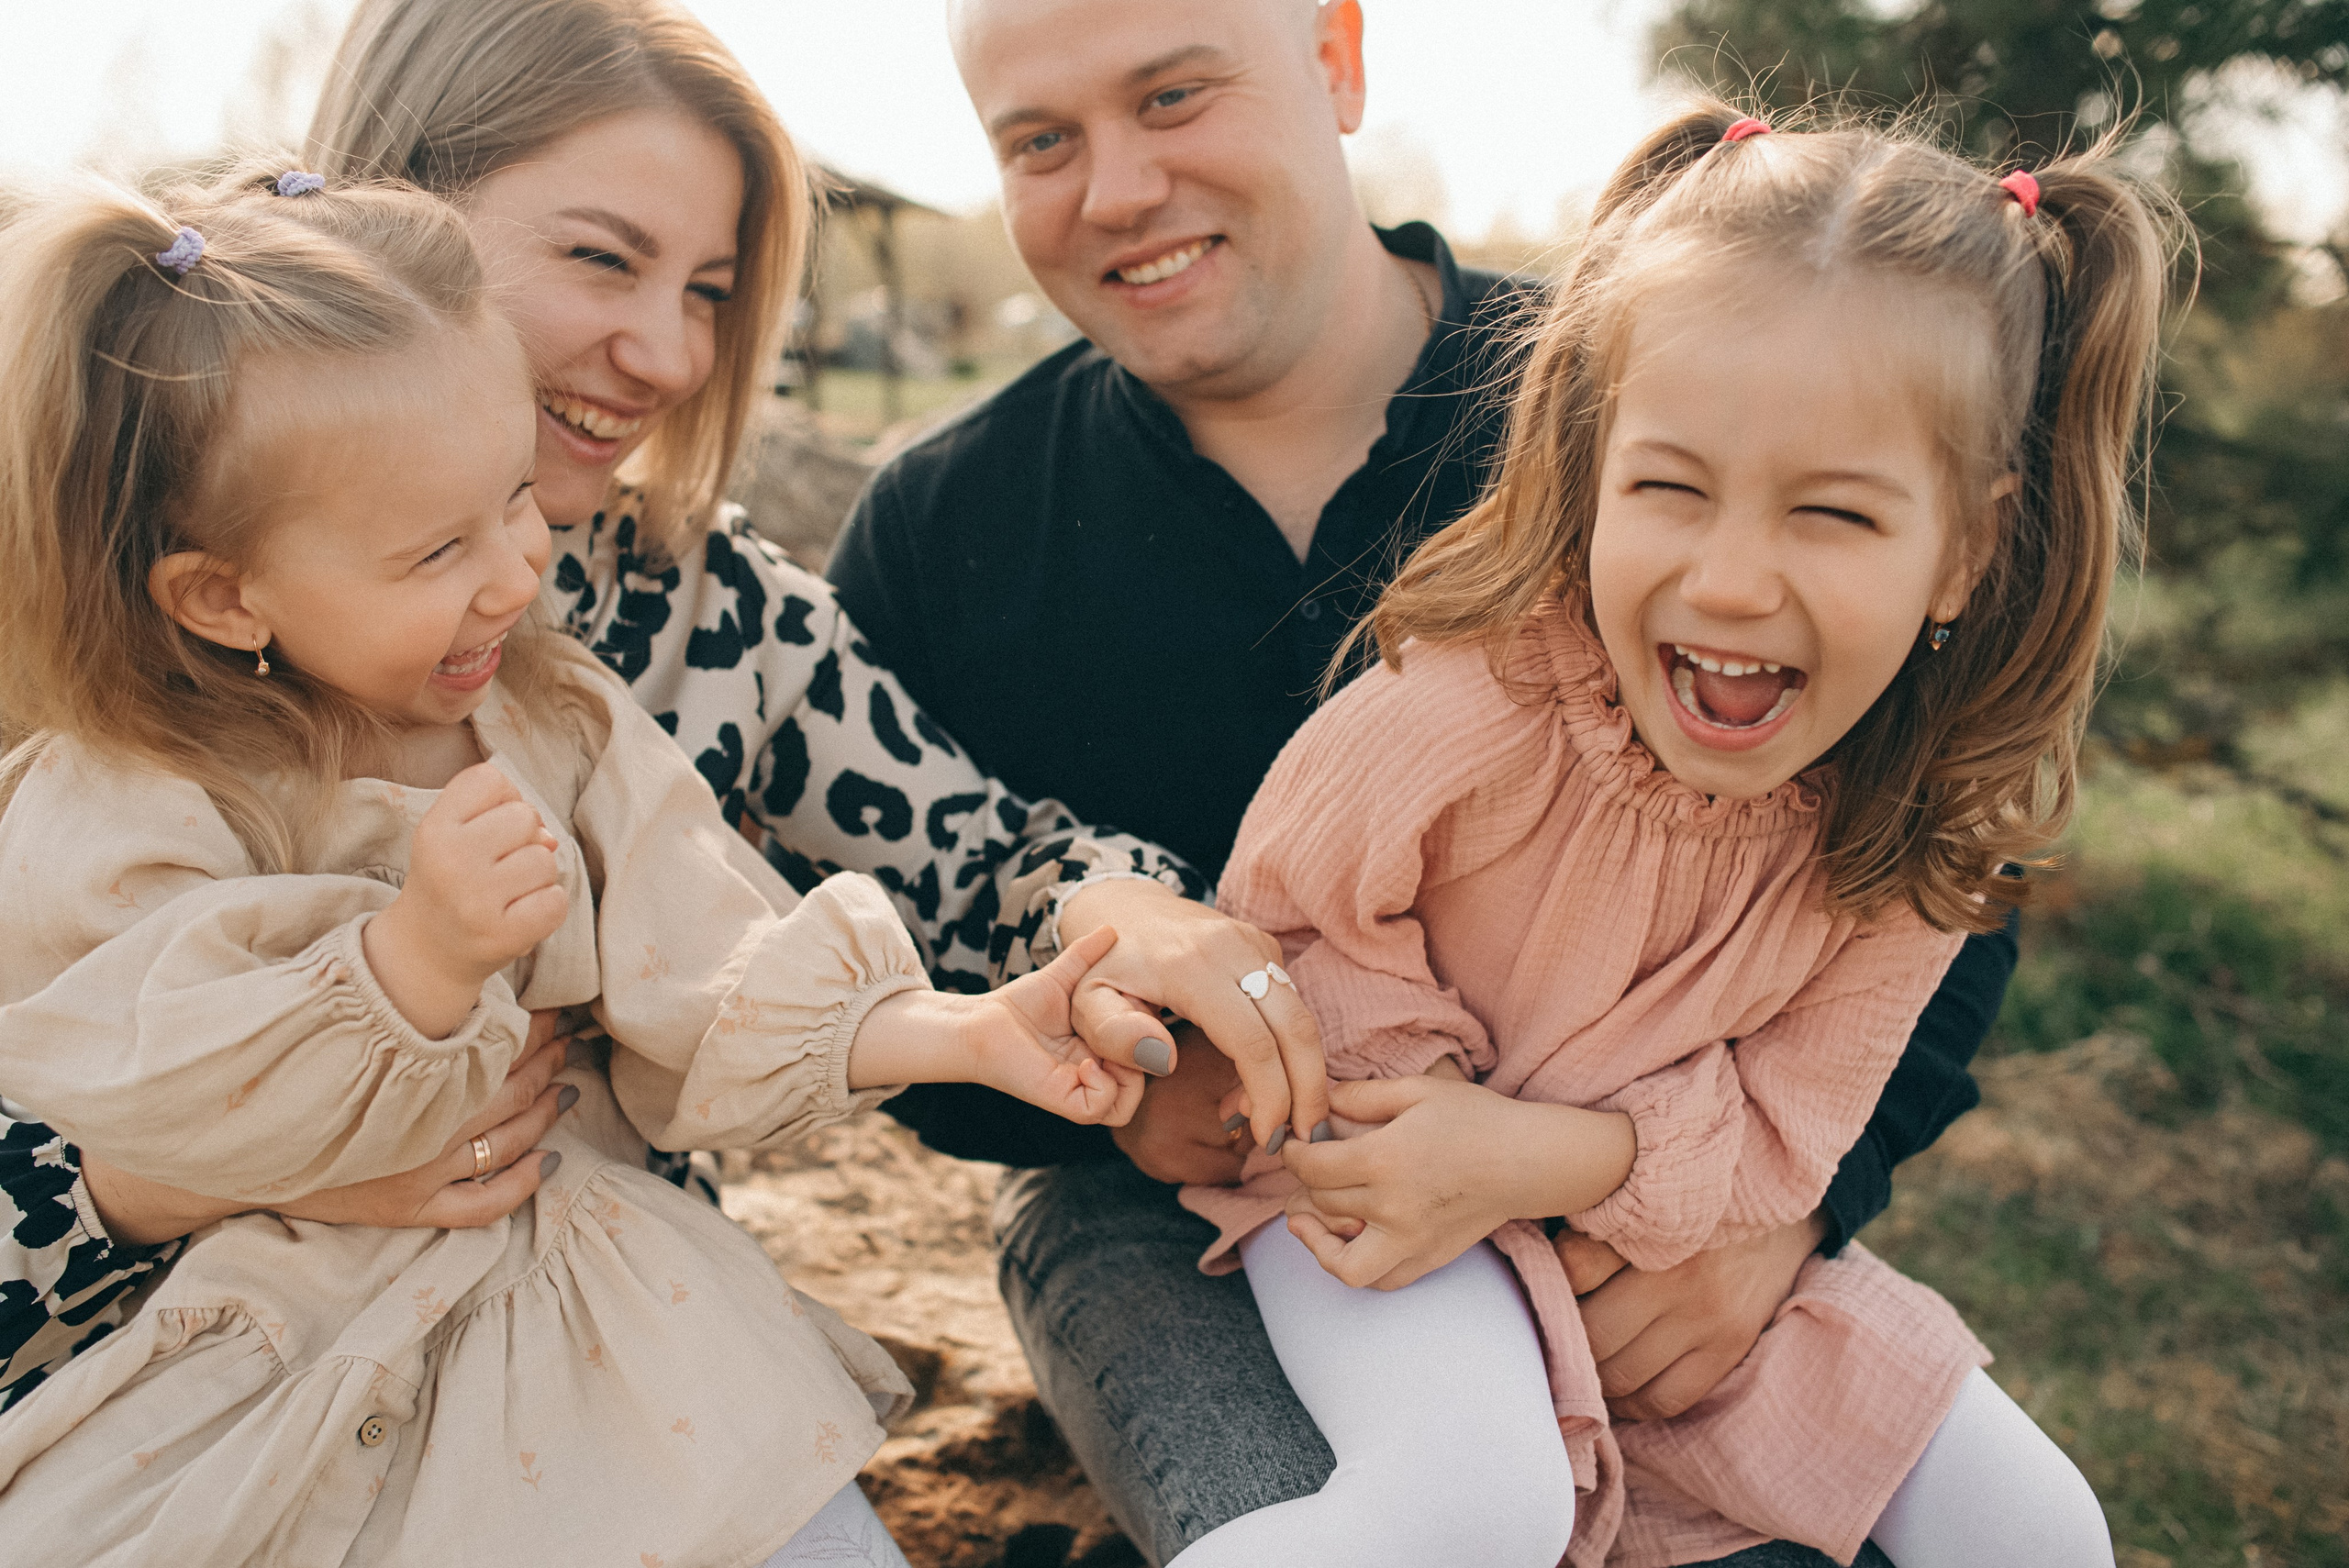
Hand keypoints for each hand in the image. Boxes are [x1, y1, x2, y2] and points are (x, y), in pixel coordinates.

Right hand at [81, 1012, 571, 1244]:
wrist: (238, 1154)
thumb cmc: (293, 1079)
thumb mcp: (336, 1036)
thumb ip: (387, 1009)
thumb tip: (431, 971)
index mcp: (403, 1076)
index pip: (485, 1047)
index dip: (528, 1030)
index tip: (555, 1012)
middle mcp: (419, 1126)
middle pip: (506, 1090)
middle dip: (546, 1063)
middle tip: (570, 1041)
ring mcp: (418, 1173)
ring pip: (506, 1142)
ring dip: (544, 1111)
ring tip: (567, 1086)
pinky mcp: (411, 1209)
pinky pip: (482, 1204)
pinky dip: (520, 1184)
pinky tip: (548, 1162)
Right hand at [364, 761, 567, 1036]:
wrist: (426, 951)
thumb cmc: (451, 882)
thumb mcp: (453, 835)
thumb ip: (500, 816)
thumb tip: (549, 838)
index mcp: (434, 829)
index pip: (490, 779)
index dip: (504, 798)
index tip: (489, 827)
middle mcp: (450, 862)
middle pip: (525, 816)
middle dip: (525, 838)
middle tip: (499, 866)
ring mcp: (474, 901)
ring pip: (545, 859)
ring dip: (538, 875)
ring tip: (508, 893)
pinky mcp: (500, 936)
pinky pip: (556, 901)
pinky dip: (549, 906)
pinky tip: (521, 914)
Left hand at [852, 927, 1145, 1123]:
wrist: (981, 1021)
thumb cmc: (1019, 1004)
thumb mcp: (1063, 976)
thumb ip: (1086, 955)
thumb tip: (1111, 929)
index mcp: (1100, 1051)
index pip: (1145, 1056)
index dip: (1150, 1035)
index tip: (1136, 1008)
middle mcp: (1094, 1074)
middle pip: (1142, 1080)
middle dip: (1144, 1053)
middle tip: (1126, 1026)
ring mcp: (1079, 1089)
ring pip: (1127, 1103)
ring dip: (1128, 1074)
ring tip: (1106, 1047)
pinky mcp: (1062, 1099)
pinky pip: (1102, 1107)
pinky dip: (1104, 1086)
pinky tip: (1087, 1062)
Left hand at [1055, 878, 1329, 1152]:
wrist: (1127, 910)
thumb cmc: (1105, 966)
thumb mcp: (1086, 1000)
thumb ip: (1113, 1033)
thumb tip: (1163, 1060)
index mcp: (1191, 967)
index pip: (1252, 1040)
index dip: (1268, 1095)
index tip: (1265, 1137)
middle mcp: (1234, 950)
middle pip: (1296, 1028)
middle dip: (1307, 1092)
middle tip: (1300, 1139)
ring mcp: (1256, 946)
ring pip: (1302, 1018)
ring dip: (1300, 1075)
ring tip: (1268, 1119)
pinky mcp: (1266, 950)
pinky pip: (1291, 1006)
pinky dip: (1287, 1051)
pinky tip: (1255, 1085)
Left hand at [1279, 1075, 1633, 1290]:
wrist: (1528, 1160)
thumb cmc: (1476, 1119)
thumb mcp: (1417, 1090)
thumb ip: (1361, 1095)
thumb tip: (1319, 1104)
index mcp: (1386, 1158)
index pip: (1311, 1167)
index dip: (1291, 1153)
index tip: (1293, 1143)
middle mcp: (1394, 1206)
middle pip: (1321, 1204)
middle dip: (1303, 1184)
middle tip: (1307, 1167)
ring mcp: (1411, 1240)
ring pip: (1339, 1258)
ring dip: (1316, 1239)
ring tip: (1305, 1219)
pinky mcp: (1427, 1259)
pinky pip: (1377, 1281)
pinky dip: (1353, 1268)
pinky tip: (1344, 1242)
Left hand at [1558, 1210, 1827, 1420]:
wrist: (1778, 1212)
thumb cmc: (1693, 1206)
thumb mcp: (1645, 1199)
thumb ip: (1594, 1225)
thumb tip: (1538, 1261)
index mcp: (1649, 1226)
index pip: (1572, 1267)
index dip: (1550, 1282)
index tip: (1543, 1286)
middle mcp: (1678, 1275)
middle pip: (1594, 1333)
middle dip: (1567, 1340)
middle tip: (1557, 1334)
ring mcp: (1708, 1317)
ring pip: (1623, 1374)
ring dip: (1595, 1377)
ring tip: (1585, 1362)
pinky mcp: (1729, 1347)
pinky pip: (1665, 1399)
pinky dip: (1633, 1403)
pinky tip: (1620, 1388)